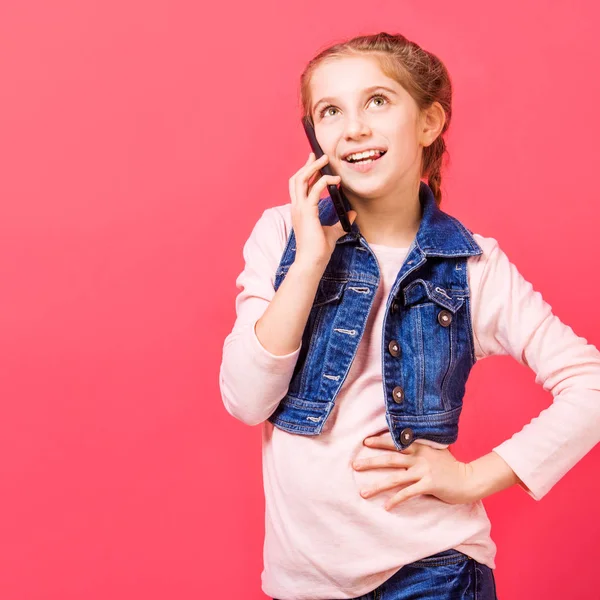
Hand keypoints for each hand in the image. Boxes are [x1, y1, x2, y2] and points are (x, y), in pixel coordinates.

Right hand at [289, 152, 356, 268]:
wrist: (313, 262)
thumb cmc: (319, 250)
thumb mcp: (333, 232)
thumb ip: (341, 222)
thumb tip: (352, 213)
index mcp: (300, 211)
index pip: (299, 186)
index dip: (306, 172)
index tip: (315, 162)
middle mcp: (297, 208)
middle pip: (296, 179)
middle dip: (308, 165)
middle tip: (319, 155)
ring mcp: (300, 209)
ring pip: (300, 180)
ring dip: (313, 168)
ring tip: (325, 160)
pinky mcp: (307, 212)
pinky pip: (314, 190)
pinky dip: (324, 181)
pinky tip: (335, 180)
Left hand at [352, 431, 476, 509]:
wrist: (470, 479)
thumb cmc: (450, 466)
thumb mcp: (435, 452)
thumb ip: (420, 449)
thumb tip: (405, 445)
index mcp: (419, 447)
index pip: (395, 442)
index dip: (379, 441)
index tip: (365, 442)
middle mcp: (419, 457)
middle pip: (390, 458)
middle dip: (371, 462)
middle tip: (354, 465)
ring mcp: (424, 471)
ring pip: (395, 478)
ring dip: (377, 486)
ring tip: (363, 492)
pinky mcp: (429, 485)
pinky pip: (408, 493)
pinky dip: (396, 500)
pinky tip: (386, 506)